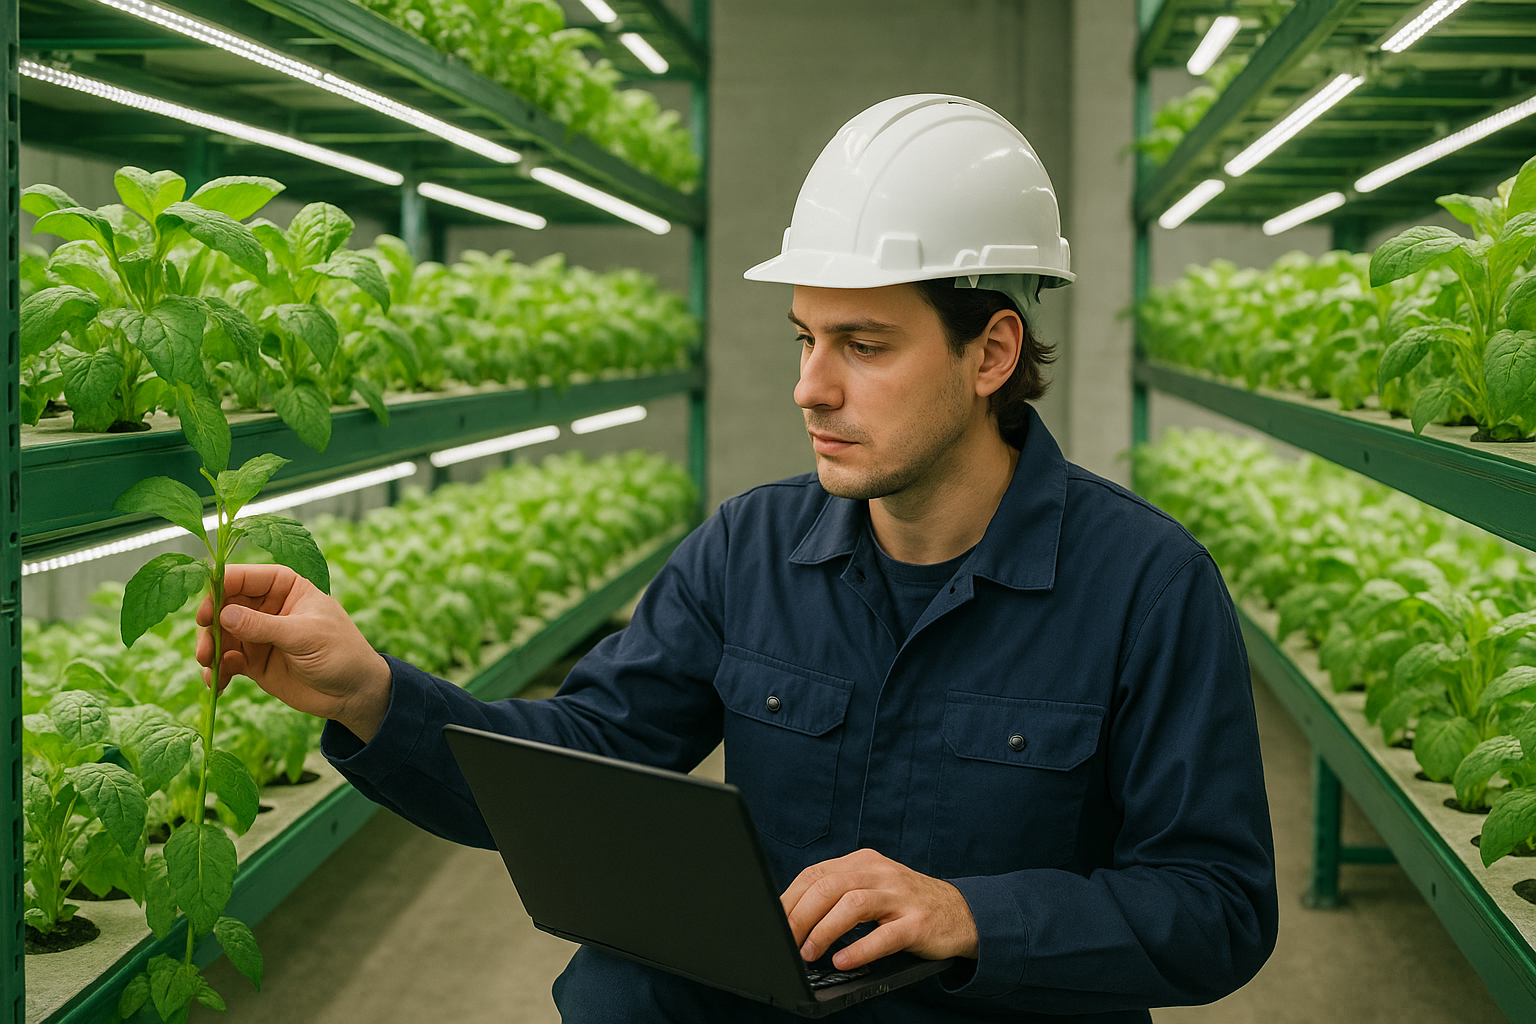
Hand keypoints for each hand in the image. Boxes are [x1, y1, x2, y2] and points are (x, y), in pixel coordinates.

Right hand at [196, 563, 392, 741]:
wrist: (353, 693)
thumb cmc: (340, 652)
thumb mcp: (305, 636)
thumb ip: (264, 626)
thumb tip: (224, 615)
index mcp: (285, 586)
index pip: (244, 577)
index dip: (219, 589)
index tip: (204, 613)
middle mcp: (266, 606)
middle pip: (223, 606)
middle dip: (209, 626)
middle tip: (205, 650)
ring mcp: (258, 634)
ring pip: (219, 635)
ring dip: (209, 650)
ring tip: (211, 668)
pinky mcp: (253, 661)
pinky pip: (225, 661)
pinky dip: (216, 671)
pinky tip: (216, 685)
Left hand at [780, 848, 977, 970]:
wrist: (962, 913)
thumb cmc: (907, 905)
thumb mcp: (872, 889)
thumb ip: (838, 895)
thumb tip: (791, 918)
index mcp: (863, 862)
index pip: (816, 874)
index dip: (789, 899)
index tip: (773, 922)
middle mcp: (880, 873)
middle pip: (828, 886)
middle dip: (800, 916)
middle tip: (785, 941)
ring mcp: (900, 897)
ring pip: (852, 904)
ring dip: (824, 930)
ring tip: (809, 953)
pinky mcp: (917, 923)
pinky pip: (884, 935)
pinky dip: (859, 949)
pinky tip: (842, 960)